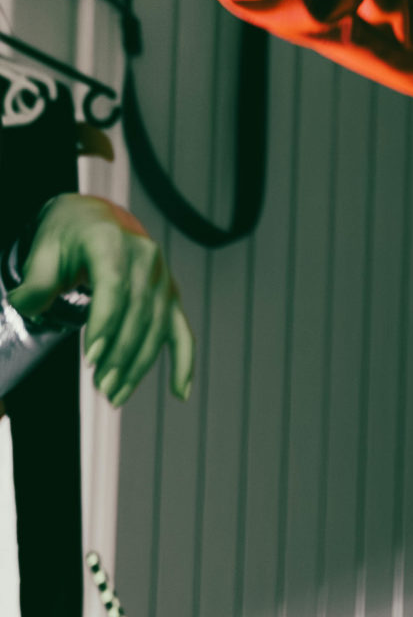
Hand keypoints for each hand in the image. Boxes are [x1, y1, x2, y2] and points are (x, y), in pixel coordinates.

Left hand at [10, 195, 193, 406]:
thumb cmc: (66, 237)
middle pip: (138, 312)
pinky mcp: (170, 295)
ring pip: (158, 327)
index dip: (105, 323)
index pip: (114, 285)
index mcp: (111, 241)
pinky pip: (181, 330)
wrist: (95, 221)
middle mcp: (144, 257)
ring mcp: (162, 277)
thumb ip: (35, 280)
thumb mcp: (44, 251)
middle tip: (100, 387)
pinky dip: (183, 361)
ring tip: (115, 395)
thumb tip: (24, 306)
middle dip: (120, 354)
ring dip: (138, 365)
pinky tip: (180, 392)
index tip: (90, 359)